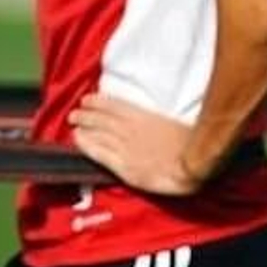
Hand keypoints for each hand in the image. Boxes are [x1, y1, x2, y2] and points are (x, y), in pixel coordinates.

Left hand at [70, 93, 201, 195]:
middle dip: (86, 114)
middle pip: (102, 119)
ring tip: (74, 124)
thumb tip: (151, 120)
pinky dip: (86, 145)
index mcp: (145, 117)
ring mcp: (125, 148)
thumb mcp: (176, 124)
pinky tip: (78, 141)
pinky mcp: (123, 167)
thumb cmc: (192, 144)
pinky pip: (99, 153)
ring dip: (83, 127)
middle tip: (75, 113)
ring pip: (98, 134)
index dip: (99, 102)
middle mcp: (131, 130)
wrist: (192, 166)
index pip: (115, 106)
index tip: (88, 99)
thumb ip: (158, 122)